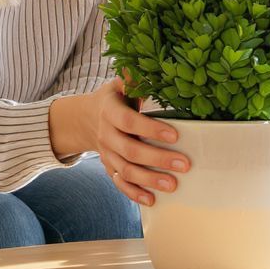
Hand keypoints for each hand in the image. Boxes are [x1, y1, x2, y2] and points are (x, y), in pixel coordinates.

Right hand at [52, 78, 190, 206]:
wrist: (85, 118)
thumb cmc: (114, 99)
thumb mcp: (119, 84)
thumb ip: (133, 79)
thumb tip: (152, 68)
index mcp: (109, 111)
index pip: (129, 121)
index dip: (151, 129)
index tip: (175, 136)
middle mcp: (106, 135)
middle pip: (130, 150)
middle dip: (158, 159)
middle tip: (184, 164)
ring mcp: (106, 154)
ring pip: (126, 170)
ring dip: (149, 179)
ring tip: (173, 185)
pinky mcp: (109, 167)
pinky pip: (120, 184)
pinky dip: (134, 194)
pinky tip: (152, 200)